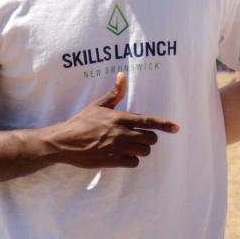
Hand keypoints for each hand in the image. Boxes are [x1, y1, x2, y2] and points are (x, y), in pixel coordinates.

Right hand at [42, 73, 178, 168]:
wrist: (63, 142)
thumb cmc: (81, 122)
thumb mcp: (98, 105)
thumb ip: (115, 93)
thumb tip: (122, 75)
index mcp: (120, 118)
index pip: (148, 121)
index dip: (165, 124)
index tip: (176, 128)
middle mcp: (121, 133)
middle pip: (151, 138)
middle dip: (150, 138)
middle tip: (141, 137)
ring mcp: (117, 148)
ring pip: (144, 151)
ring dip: (142, 149)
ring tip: (133, 146)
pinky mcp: (111, 161)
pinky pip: (133, 163)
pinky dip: (132, 160)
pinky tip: (124, 156)